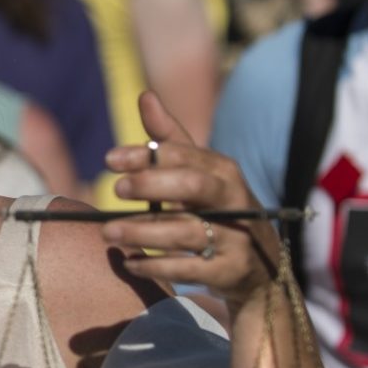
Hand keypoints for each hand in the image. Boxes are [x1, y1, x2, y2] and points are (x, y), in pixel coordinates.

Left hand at [100, 91, 279, 304]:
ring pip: (186, 232)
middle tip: (114, 190)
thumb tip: (145, 96)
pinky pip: (188, 270)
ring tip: (107, 232)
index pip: (184, 155)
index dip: (146, 156)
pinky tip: (130, 262)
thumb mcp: (198, 171)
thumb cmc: (216, 206)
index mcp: (222, 170)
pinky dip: (156, 266)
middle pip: (193, 187)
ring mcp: (234, 237)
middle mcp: (233, 200)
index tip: (110, 159)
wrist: (260, 264)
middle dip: (151, 185)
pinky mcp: (229, 270)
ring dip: (142, 231)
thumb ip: (169, 137)